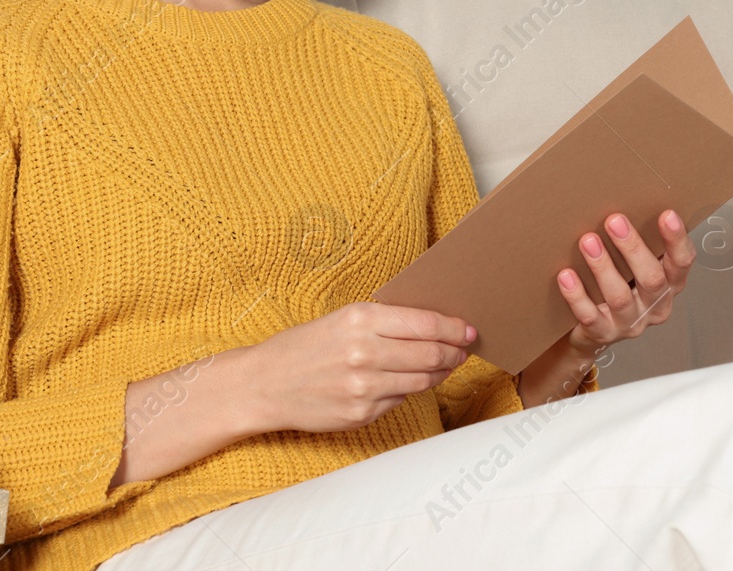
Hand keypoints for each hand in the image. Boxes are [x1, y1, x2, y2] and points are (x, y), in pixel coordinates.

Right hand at [235, 301, 474, 433]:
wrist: (264, 384)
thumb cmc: (305, 346)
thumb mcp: (342, 318)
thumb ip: (385, 321)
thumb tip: (434, 325)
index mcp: (361, 319)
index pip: (426, 323)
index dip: (455, 328)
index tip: (468, 330)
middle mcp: (365, 352)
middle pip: (433, 353)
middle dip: (455, 352)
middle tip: (463, 350)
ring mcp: (364, 387)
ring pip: (423, 379)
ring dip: (440, 373)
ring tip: (443, 365)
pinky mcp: (362, 413)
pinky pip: (401, 399)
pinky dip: (410, 389)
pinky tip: (407, 381)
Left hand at [555, 208, 694, 355]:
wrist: (592, 330)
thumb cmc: (618, 286)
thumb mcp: (635, 266)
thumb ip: (639, 243)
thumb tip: (627, 197)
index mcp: (669, 285)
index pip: (681, 263)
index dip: (677, 240)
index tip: (667, 214)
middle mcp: (654, 306)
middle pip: (652, 279)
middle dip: (633, 248)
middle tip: (614, 220)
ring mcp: (629, 323)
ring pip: (619, 296)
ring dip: (603, 267)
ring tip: (588, 241)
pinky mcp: (603, 333)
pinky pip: (590, 315)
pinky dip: (577, 295)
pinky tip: (566, 275)